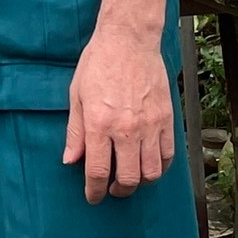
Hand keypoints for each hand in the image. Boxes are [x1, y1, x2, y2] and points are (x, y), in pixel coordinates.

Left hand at [63, 27, 175, 202]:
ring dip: (139, 182)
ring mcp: (150, 126)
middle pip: (127, 179)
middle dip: (118, 191)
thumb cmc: (99, 62)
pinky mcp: (167, 120)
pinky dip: (159, 167)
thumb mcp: (76, 95)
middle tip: (112, 189)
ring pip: (151, 172)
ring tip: (130, 178)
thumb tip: (70, 160)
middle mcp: (126, 129)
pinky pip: (167, 155)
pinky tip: (148, 164)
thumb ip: (75, 132)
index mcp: (99, 123)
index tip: (92, 196)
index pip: (97, 171)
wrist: (128, 40)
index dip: (93, 190)